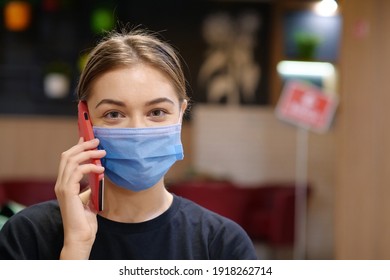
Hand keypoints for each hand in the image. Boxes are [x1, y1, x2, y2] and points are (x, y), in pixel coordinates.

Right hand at [54, 137, 105, 258]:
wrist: (81, 235)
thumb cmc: (86, 220)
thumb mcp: (89, 197)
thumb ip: (90, 185)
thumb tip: (98, 172)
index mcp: (65, 183)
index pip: (68, 159)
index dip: (77, 146)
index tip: (88, 138)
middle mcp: (61, 183)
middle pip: (67, 155)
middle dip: (82, 145)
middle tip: (97, 141)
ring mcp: (62, 187)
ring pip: (71, 160)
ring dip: (88, 153)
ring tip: (102, 152)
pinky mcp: (68, 192)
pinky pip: (78, 171)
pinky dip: (90, 166)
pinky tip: (101, 169)